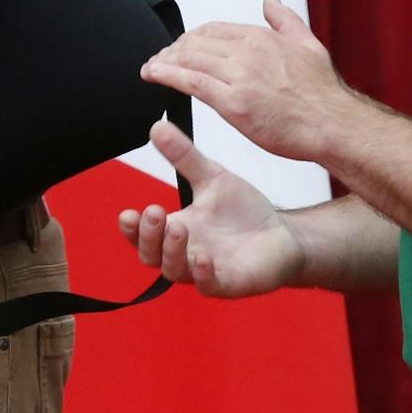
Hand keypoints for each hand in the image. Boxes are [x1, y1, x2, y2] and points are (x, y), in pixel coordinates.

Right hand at [117, 120, 303, 297]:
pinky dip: (203, 275)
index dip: (131, 230)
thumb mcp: (211, 178)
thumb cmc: (244, 211)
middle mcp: (185, 255)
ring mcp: (206, 271)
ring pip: (176, 271)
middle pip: (152, 256)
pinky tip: (204, 259)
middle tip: (153, 212)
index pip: (142, 237)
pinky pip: (210, 286)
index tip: (127, 214)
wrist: (284, 233)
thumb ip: (184, 156)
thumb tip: (158, 126)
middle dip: (148, 237)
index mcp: (176, 231)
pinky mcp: (230, 283)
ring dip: (172, 251)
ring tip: (178, 227)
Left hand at [140, 0, 346, 163]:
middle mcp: (247, 52)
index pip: (213, 29)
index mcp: (262, 37)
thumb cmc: (323, 95)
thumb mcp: (308, 45)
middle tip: (160, 59)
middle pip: (196, 42)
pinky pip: (192, 83)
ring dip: (164, 62)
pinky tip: (155, 75)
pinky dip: (167, 76)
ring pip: (190, 60)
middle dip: (173, 50)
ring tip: (151, 68)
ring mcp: (239, 76)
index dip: (191, 38)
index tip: (181, 46)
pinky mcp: (233, 103)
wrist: (334, 125)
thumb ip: (285, 20)